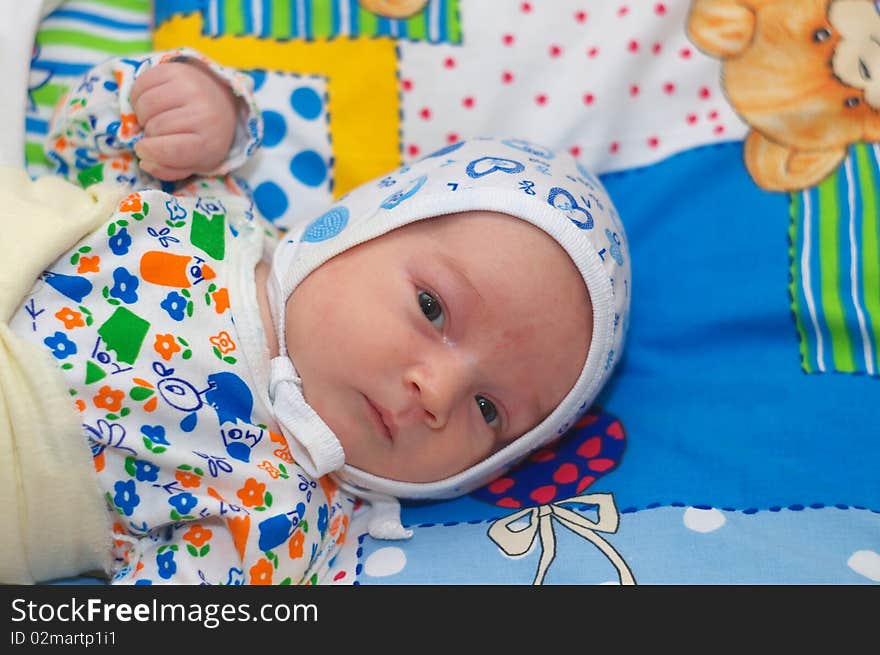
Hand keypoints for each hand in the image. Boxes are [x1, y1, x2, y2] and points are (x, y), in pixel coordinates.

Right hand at [130, 61, 238, 180]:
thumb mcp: (194, 162)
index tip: (144, 150)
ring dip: (143, 114)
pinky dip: (139, 96)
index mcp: (209, 141)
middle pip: (154, 127)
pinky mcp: (176, 68)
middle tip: (159, 132)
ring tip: (156, 116)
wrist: (219, 100)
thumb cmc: (203, 136)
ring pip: (145, 105)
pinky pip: (141, 84)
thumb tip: (145, 162)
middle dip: (149, 133)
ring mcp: (190, 87)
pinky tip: (154, 102)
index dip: (150, 152)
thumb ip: (170, 170)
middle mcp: (203, 112)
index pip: (170, 150)